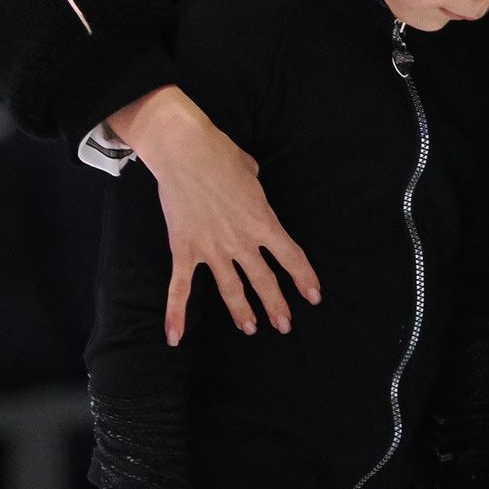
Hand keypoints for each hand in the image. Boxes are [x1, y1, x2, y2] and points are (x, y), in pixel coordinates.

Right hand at [110, 86, 320, 343]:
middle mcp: (242, 242)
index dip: (304, 279)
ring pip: (231, 289)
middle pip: (265, 281)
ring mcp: (212, 249)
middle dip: (277, 306)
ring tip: (250, 328)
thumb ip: (254, 188)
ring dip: (242, 312)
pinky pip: (180, 288)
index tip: (313, 296)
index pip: (292, 257)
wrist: (185, 151)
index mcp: (263, 222)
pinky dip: (175, 314)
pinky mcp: (184, 250)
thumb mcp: (251, 170)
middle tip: (285, 325)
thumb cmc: (221, 154)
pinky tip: (174, 337)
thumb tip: (251, 182)